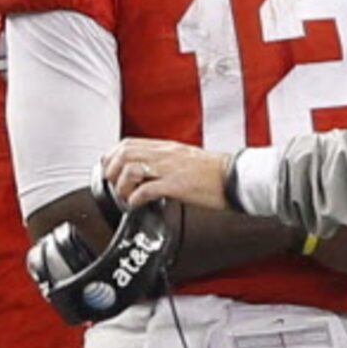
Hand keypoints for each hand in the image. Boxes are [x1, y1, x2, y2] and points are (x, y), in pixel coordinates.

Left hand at [107, 138, 230, 210]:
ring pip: (131, 169)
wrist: (236, 178)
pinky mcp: (177, 185)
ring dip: (122, 185)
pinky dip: (135, 199)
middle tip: (113, 184)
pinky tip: (136, 204)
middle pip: (125, 153)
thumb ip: (166, 161)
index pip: (129, 143)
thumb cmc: (216, 172)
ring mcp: (170, 169)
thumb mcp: (186, 159)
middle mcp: (166, 154)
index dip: (113, 156)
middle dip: (112, 169)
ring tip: (126, 196)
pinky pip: (147, 190)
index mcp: (167, 147)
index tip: (110, 169)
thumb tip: (149, 171)